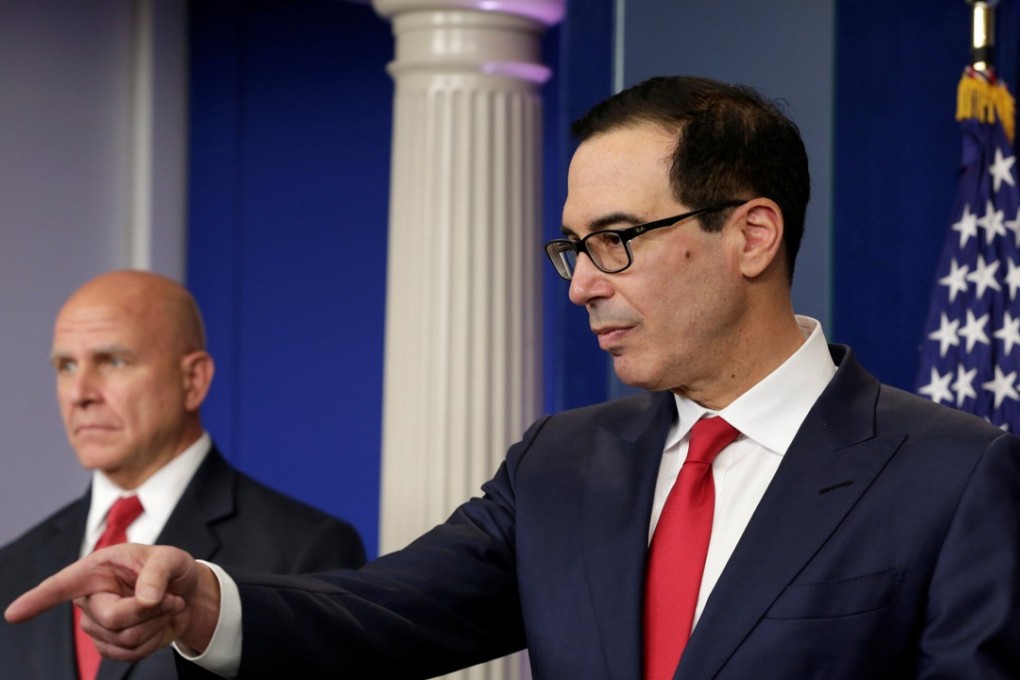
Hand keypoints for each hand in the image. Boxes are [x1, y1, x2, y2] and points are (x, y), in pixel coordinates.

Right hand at [4, 544, 220, 661]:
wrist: (186, 594)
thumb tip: (146, 599)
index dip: (37, 600)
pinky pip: (132, 653)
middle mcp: (90, 600)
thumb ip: (158, 574)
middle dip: (149, 610)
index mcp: (97, 571)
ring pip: (125, 638)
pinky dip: (156, 638)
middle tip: (171, 597)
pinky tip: (160, 623)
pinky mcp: (112, 646)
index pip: (61, 586)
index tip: (13, 614)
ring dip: (157, 623)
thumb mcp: (170, 559)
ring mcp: (98, 627)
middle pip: (112, 619)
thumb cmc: (170, 570)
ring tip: (168, 606)